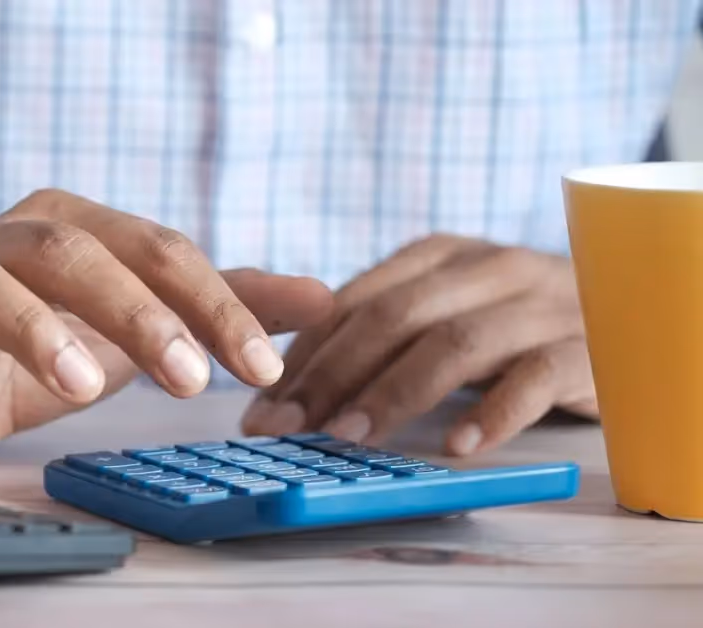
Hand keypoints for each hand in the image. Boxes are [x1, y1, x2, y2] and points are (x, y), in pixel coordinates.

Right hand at [0, 189, 332, 472]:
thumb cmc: (45, 335)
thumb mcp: (138, 317)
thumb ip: (222, 304)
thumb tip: (326, 298)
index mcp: (72, 225)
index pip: (154, 248)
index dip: (212, 303)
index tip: (262, 365)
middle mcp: (5, 242)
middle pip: (72, 252)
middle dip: (136, 312)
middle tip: (190, 380)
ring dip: (34, 331)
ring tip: (84, 385)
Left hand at [241, 234, 597, 455]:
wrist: (630, 312)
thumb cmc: (512, 324)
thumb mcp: (444, 311)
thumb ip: (380, 331)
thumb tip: (287, 379)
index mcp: (439, 255)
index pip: (354, 300)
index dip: (303, 354)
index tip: (262, 405)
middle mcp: (486, 268)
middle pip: (394, 317)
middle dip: (329, 374)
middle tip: (287, 427)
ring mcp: (539, 304)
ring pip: (455, 342)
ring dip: (394, 393)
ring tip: (349, 437)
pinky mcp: (585, 347)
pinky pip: (535, 377)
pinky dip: (494, 412)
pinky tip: (458, 448)